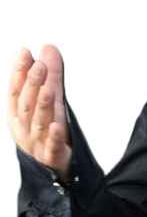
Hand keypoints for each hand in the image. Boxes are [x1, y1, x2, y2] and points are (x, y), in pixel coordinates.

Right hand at [7, 45, 72, 183]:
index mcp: (18, 115)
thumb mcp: (50, 101)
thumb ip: (51, 76)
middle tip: (40, 65)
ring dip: (43, 106)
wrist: (54, 168)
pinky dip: (55, 137)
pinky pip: (54, 147)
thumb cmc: (48, 129)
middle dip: (32, 84)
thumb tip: (48, 48)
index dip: (20, 73)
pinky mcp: (54, 156)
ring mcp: (38, 144)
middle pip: (27, 105)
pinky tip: (58, 126)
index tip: (25, 53)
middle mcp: (24, 129)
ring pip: (39, 124)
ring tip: (49, 89)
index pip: (17, 91)